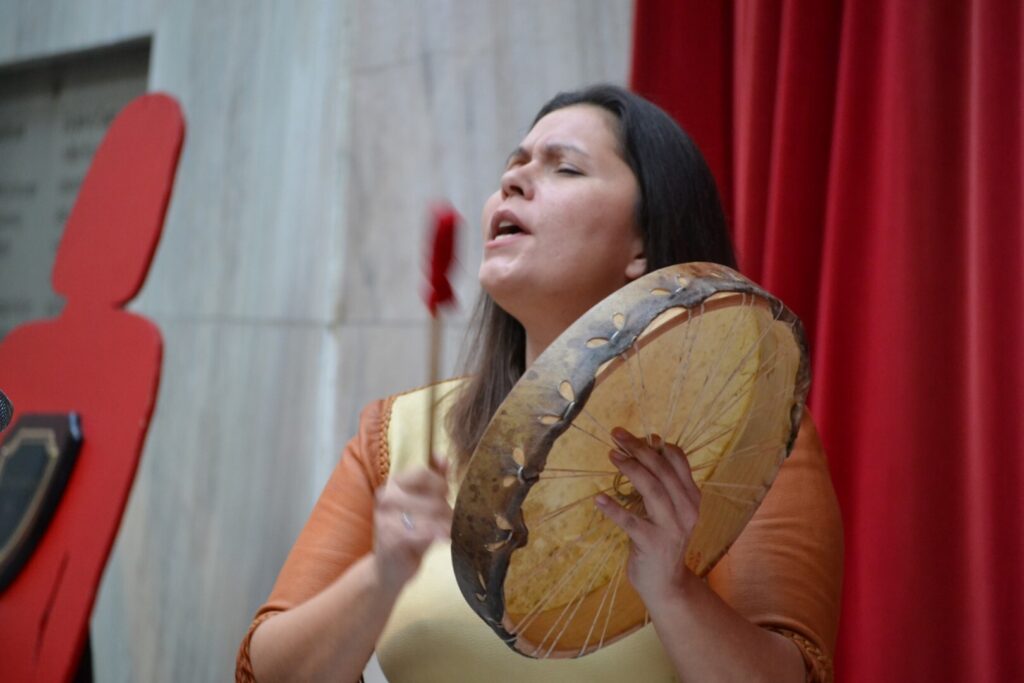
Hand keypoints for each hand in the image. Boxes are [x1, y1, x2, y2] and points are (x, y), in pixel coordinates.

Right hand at [373, 455, 451, 593]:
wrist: (388, 570)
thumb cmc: (410, 534)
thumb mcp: (423, 505)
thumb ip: (434, 481)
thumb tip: (445, 458)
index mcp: (394, 484)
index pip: (423, 473)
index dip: (441, 487)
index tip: (445, 499)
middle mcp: (386, 497)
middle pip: (431, 498)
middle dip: (446, 512)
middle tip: (449, 523)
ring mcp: (385, 518)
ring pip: (430, 516)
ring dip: (444, 526)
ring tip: (446, 533)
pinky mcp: (390, 538)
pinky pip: (423, 533)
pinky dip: (436, 537)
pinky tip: (441, 541)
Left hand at [595, 428, 701, 602]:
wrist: (666, 583)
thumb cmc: (663, 539)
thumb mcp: (669, 509)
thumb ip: (662, 481)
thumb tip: (648, 444)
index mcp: (692, 498)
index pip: (679, 461)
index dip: (656, 444)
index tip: (635, 434)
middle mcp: (687, 511)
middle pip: (663, 471)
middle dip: (639, 449)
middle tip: (616, 435)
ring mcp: (671, 528)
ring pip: (652, 490)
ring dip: (630, 469)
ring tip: (612, 456)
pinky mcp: (652, 544)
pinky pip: (631, 522)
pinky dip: (613, 509)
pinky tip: (598, 498)